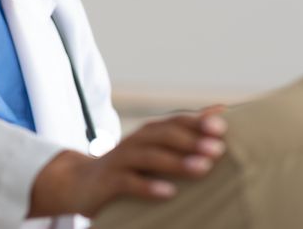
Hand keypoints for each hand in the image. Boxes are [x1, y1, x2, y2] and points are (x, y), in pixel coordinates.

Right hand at [28, 108, 226, 218]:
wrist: (79, 183)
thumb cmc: (128, 167)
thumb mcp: (155, 148)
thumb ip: (185, 130)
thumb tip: (222, 109)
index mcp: (148, 133)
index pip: (175, 122)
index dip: (197, 122)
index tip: (222, 128)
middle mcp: (135, 142)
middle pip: (163, 135)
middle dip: (191, 140)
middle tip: (218, 149)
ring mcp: (120, 160)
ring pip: (149, 157)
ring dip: (176, 161)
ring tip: (202, 168)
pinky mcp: (108, 182)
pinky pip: (129, 182)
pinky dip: (149, 186)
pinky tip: (169, 193)